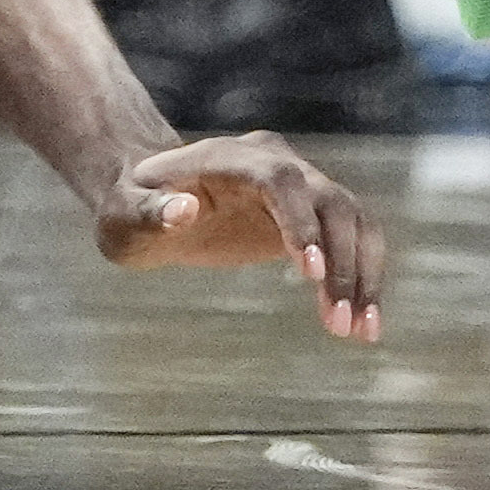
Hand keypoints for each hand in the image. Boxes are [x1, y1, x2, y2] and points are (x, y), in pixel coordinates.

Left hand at [98, 133, 384, 342]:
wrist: (154, 197)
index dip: (300, 220)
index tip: (310, 273)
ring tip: (361, 332)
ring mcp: (300, 185)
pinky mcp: (313, 215)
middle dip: (341, 261)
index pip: (279, 179)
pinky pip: (354, 241)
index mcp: (228, 157)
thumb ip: (149, 211)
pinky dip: (365, 278)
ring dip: (364, 274)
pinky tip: (364, 326)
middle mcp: (275, 163)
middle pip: (329, 201)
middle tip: (338, 324)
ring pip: (354, 220)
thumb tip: (184, 209)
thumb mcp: (124, 215)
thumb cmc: (131, 207)